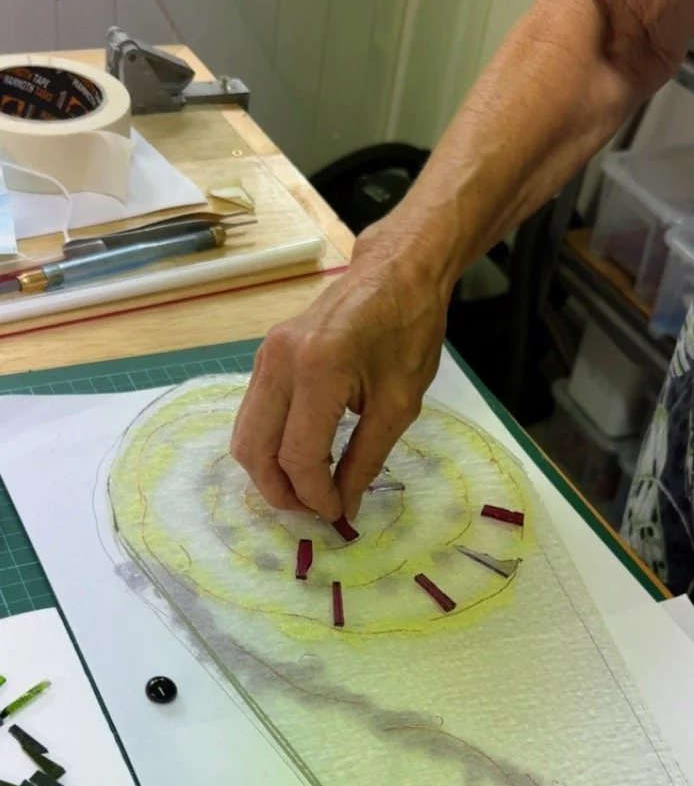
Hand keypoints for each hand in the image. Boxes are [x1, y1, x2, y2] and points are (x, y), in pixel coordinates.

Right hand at [231, 224, 448, 521]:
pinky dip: (271, 446)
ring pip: (246, 435)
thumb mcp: (399, 405)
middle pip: (254, 451)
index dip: (315, 495)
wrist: (395, 272)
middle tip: (314, 510)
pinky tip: (302, 458)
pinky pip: (254, 416)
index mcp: (318, 370)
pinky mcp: (265, 357)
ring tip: (308, 489)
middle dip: (280, 492)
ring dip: (270, 472)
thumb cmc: (408, 331)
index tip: (338, 513)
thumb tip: (342, 507)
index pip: (297, 455)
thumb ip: (366, 460)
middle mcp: (279, 362)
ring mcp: (265, 357)